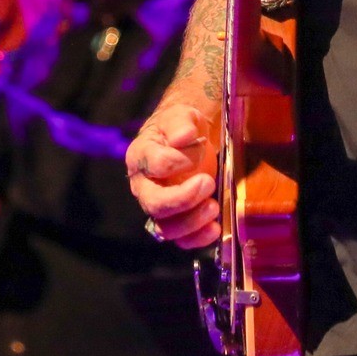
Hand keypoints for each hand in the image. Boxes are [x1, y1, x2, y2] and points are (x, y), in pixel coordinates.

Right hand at [126, 101, 220, 248]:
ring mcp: (159, 206)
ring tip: (214, 206)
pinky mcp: (176, 219)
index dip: (179, 160)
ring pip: (166, 228)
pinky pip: (181, 239)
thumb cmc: (180, 128)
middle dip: (184, 198)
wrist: (188, 140)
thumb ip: (180, 123)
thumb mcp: (180, 116)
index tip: (200, 147)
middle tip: (208, 182)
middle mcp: (144, 186)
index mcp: (140, 157)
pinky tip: (215, 228)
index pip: (155, 165)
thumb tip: (183, 137)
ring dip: (192, 221)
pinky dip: (198, 238)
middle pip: (154, 204)